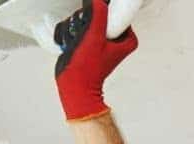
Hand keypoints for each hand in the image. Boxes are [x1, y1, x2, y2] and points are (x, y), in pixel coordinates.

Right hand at [53, 0, 138, 120]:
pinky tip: (68, 44)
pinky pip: (73, 27)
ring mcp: (98, 40)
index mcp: (125, 40)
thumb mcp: (95, 36)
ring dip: (74, 29)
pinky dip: (68, 34)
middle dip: (85, 22)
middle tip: (85, 35)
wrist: (73, 85)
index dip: (105, 14)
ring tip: (76, 43)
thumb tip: (98, 1)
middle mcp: (113, 40)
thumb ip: (99, 14)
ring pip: (83, 20)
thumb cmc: (86, 69)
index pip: (118, 13)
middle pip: (97, 14)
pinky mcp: (85, 42)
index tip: (96, 23)